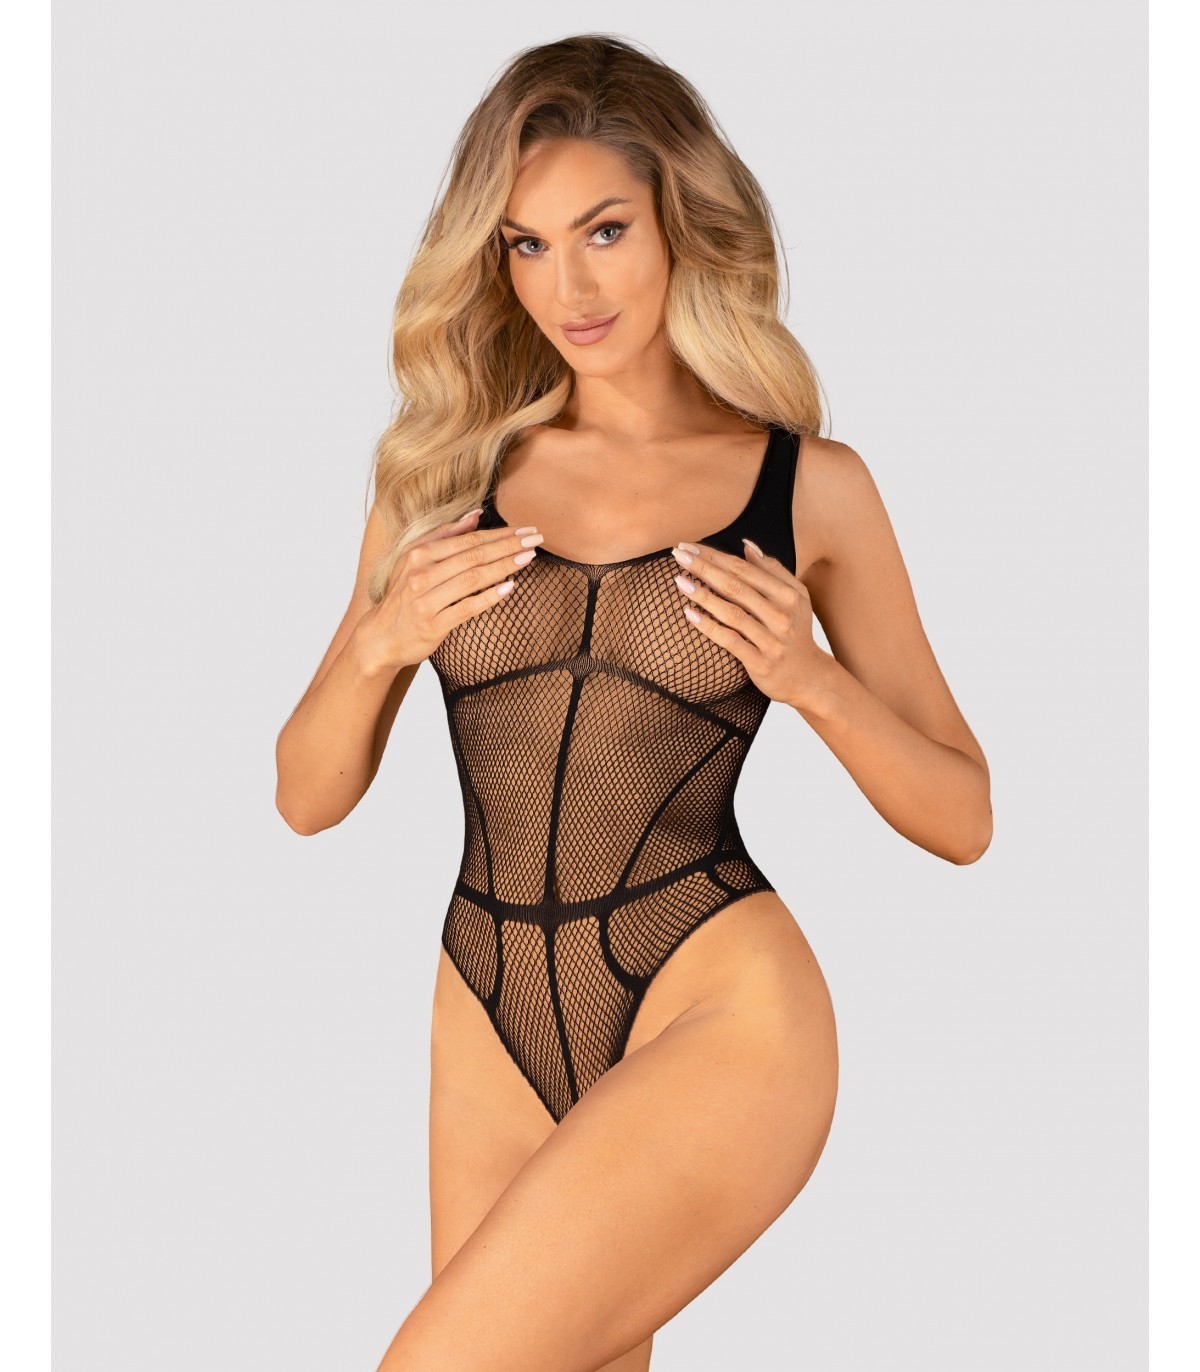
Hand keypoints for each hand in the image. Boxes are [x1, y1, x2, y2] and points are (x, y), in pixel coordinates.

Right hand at [358, 510, 542, 672]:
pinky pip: (467, 608)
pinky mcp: (433, 626)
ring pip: (473, 579)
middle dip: (508, 545)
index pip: (467, 540)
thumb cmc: (402, 596)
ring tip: (528, 557)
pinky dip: (489, 597)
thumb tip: (475, 514)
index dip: (499, 534)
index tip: (525, 529)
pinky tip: (510, 588)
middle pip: (473, 556)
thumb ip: (444, 536)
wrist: (380, 638)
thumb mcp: (414, 559)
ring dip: (504, 566)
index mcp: (418, 555)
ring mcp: (426, 601)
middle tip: (536, 538)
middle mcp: (420, 575)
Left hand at [669, 538, 826, 707]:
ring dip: (703, 595)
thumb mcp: (795, 597)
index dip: (715, 556)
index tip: (690, 546)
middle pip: (736, 587)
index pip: (744, 569)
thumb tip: (747, 545)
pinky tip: (689, 614)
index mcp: (788, 595)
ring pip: (731, 613)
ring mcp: (771, 641)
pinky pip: (730, 642)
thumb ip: (773, 570)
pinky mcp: (760, 663)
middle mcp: (781, 616)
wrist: (808, 677)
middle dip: (704, 568)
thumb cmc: (795, 630)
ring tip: (679, 581)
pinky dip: (709, 627)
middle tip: (677, 555)